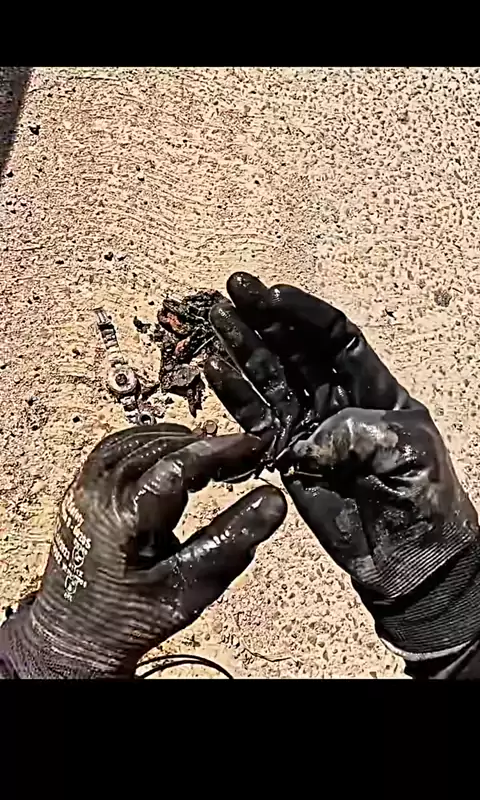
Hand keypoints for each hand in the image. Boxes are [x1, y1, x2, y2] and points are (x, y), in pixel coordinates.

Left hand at [0, 423, 285, 677]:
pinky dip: (157, 443)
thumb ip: (232, 540)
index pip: (177, 465)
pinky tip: (178, 456)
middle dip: (208, 446)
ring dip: (183, 443)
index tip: (254, 445)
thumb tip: (272, 500)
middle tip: (245, 455)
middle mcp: (98, 494)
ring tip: (218, 458)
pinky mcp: (84, 484)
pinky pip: (122, 444)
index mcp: (122, 519)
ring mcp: (86, 486)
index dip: (221, 450)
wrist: (77, 633)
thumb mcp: (190, 588)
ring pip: (142, 439)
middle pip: (162, 446)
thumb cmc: (128, 618)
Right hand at [205, 273, 479, 659]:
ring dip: (243, 347)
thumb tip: (311, 433)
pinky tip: (215, 368)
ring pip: (270, 376)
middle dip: (265, 318)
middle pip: (295, 347)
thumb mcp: (404, 447)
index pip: (334, 336)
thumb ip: (357, 429)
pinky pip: (256, 418)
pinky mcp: (286, 454)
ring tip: (218, 318)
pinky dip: (235, 394)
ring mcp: (308, 425)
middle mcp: (336, 399)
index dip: (303, 313)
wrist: (408, 555)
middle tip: (233, 290)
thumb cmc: (422, 496)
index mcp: (372, 386)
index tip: (271, 294)